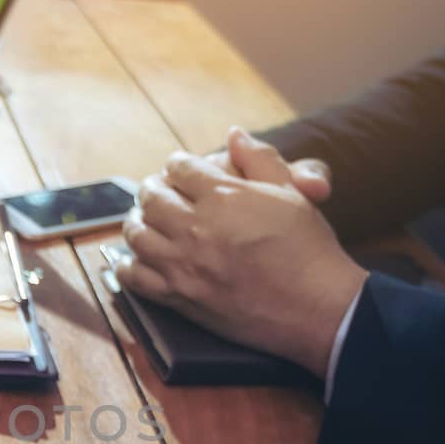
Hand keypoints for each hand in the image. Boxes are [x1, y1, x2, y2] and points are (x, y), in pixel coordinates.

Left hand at [117, 127, 367, 376]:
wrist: (317, 308)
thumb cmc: (309, 249)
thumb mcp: (291, 193)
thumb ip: (260, 159)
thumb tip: (234, 134)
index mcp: (223, 197)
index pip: (180, 168)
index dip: (177, 164)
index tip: (179, 167)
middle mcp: (196, 228)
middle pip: (152, 198)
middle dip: (152, 189)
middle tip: (155, 190)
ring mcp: (184, 265)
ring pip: (137, 235)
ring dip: (137, 222)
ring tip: (143, 219)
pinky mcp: (180, 298)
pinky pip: (136, 279)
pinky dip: (127, 266)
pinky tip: (131, 259)